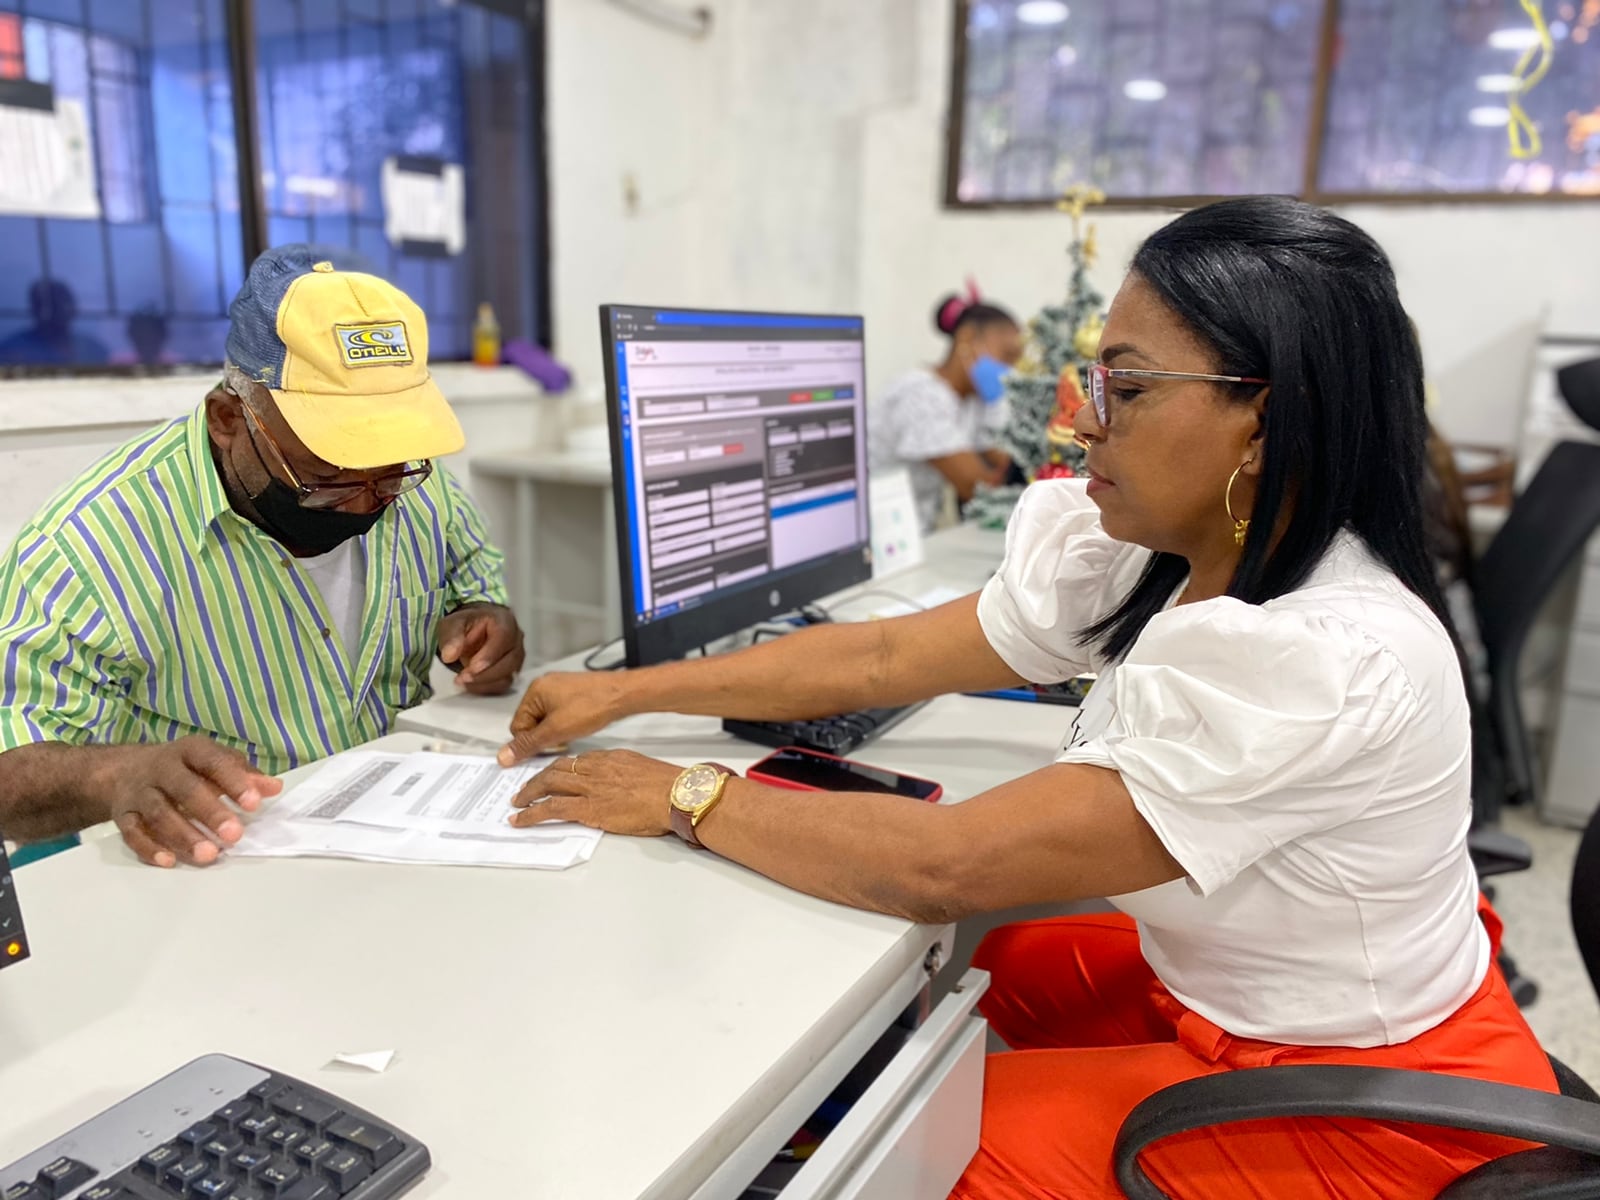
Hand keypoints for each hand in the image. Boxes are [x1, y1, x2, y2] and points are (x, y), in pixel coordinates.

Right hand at [95, 737, 282, 867]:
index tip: (254, 804)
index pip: (213, 762)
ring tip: (209, 855)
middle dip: (210, 812)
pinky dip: (149, 848)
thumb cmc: (183, 768)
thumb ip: (243, 775)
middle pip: (184, 788)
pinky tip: (170, 861)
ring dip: (184, 836)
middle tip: (234, 835)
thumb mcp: (213, 762)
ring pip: (158, 813)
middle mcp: (161, 769)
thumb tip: (274, 787)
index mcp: (190, 751)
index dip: (234, 782)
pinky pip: (131, 833)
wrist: (124, 770)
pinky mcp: (122, 815)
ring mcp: (139, 792)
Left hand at [437, 603, 524, 693]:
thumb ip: (451, 636)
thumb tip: (449, 654)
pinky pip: (503, 685)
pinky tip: (470, 685)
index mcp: (504, 620)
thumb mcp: (453, 624)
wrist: (472, 632)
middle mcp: (515, 639)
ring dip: (484, 683)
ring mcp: (516, 657)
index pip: (504, 637)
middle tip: (463, 677)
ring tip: (462, 680)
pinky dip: (485, 688)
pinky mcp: (511, 672)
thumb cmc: (467, 625)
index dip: (490, 654)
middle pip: (510, 661)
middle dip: (485, 673)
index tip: (472, 666)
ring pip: (508, 676)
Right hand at [498, 671, 626, 764]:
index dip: (530, 742)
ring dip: (555, 732)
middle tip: (560, 741)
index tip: (544, 749)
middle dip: (543, 736)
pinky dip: (565, 725)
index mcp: (534, 690)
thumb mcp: (555, 730)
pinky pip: (559, 714)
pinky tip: (578, 727)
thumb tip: (504, 756)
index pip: (517, 726)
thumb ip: (528, 744)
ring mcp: (559, 689)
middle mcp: (544, 686)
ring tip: (571, 733)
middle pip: (531, 723)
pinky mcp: (572, 694)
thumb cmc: (592, 705)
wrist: (622, 695)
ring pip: (546, 720)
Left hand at [508, 749, 682, 836]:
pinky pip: (552, 808)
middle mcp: (594, 768)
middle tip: (525, 788)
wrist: (675, 795)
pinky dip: (531, 814)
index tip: (551, 776)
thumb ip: (623, 773)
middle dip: (537, 778)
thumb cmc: (667, 787)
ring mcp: (589, 787)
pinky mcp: (588, 808)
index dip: (559, 769)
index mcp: (609, 758)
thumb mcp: (641, 769)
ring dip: (529, 793)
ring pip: (548, 784)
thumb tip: (617, 783)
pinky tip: (520, 819)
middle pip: (556, 769)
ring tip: (517, 803)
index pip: (576, 761)